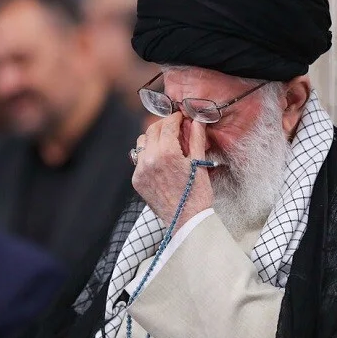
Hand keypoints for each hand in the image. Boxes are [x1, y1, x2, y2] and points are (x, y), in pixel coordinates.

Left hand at [131, 112, 213, 230]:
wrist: (186, 220)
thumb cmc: (197, 194)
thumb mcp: (200, 163)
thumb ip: (196, 139)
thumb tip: (196, 121)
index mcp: (167, 153)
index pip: (168, 125)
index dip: (176, 117)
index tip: (181, 117)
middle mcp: (149, 159)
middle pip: (152, 130)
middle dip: (164, 125)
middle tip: (175, 127)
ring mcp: (140, 171)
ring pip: (142, 142)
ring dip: (153, 138)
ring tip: (167, 143)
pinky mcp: (137, 180)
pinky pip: (139, 159)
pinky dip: (148, 155)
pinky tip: (161, 160)